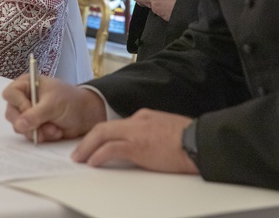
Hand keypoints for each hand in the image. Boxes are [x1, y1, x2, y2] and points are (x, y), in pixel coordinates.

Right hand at [3, 76, 106, 142]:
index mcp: (26, 84)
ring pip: (19, 127)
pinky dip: (42, 136)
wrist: (85, 115)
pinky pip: (28, 135)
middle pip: (11, 113)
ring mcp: (27, 114)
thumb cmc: (71, 101)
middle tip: (42, 126)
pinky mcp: (33, 127)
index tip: (32, 111)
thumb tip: (19, 125)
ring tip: (54, 128)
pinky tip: (55, 131)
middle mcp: (23, 98)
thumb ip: (35, 114)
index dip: (19, 104)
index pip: (10, 94)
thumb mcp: (53, 104)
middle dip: (28, 123)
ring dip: (37, 131)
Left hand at [72, 108, 198, 173]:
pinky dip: (99, 154)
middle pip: (103, 128)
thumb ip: (152, 132)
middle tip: (78, 152)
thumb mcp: (168, 129)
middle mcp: (136, 120)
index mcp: (144, 116)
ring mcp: (136, 132)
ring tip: (79, 158)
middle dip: (87, 140)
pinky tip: (93, 162)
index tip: (94, 144)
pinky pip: (111, 148)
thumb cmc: (191, 140)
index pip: (116, 125)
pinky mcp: (137, 146)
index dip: (102, 136)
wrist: (200, 142)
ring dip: (87, 148)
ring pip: (102, 135)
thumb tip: (145, 143)